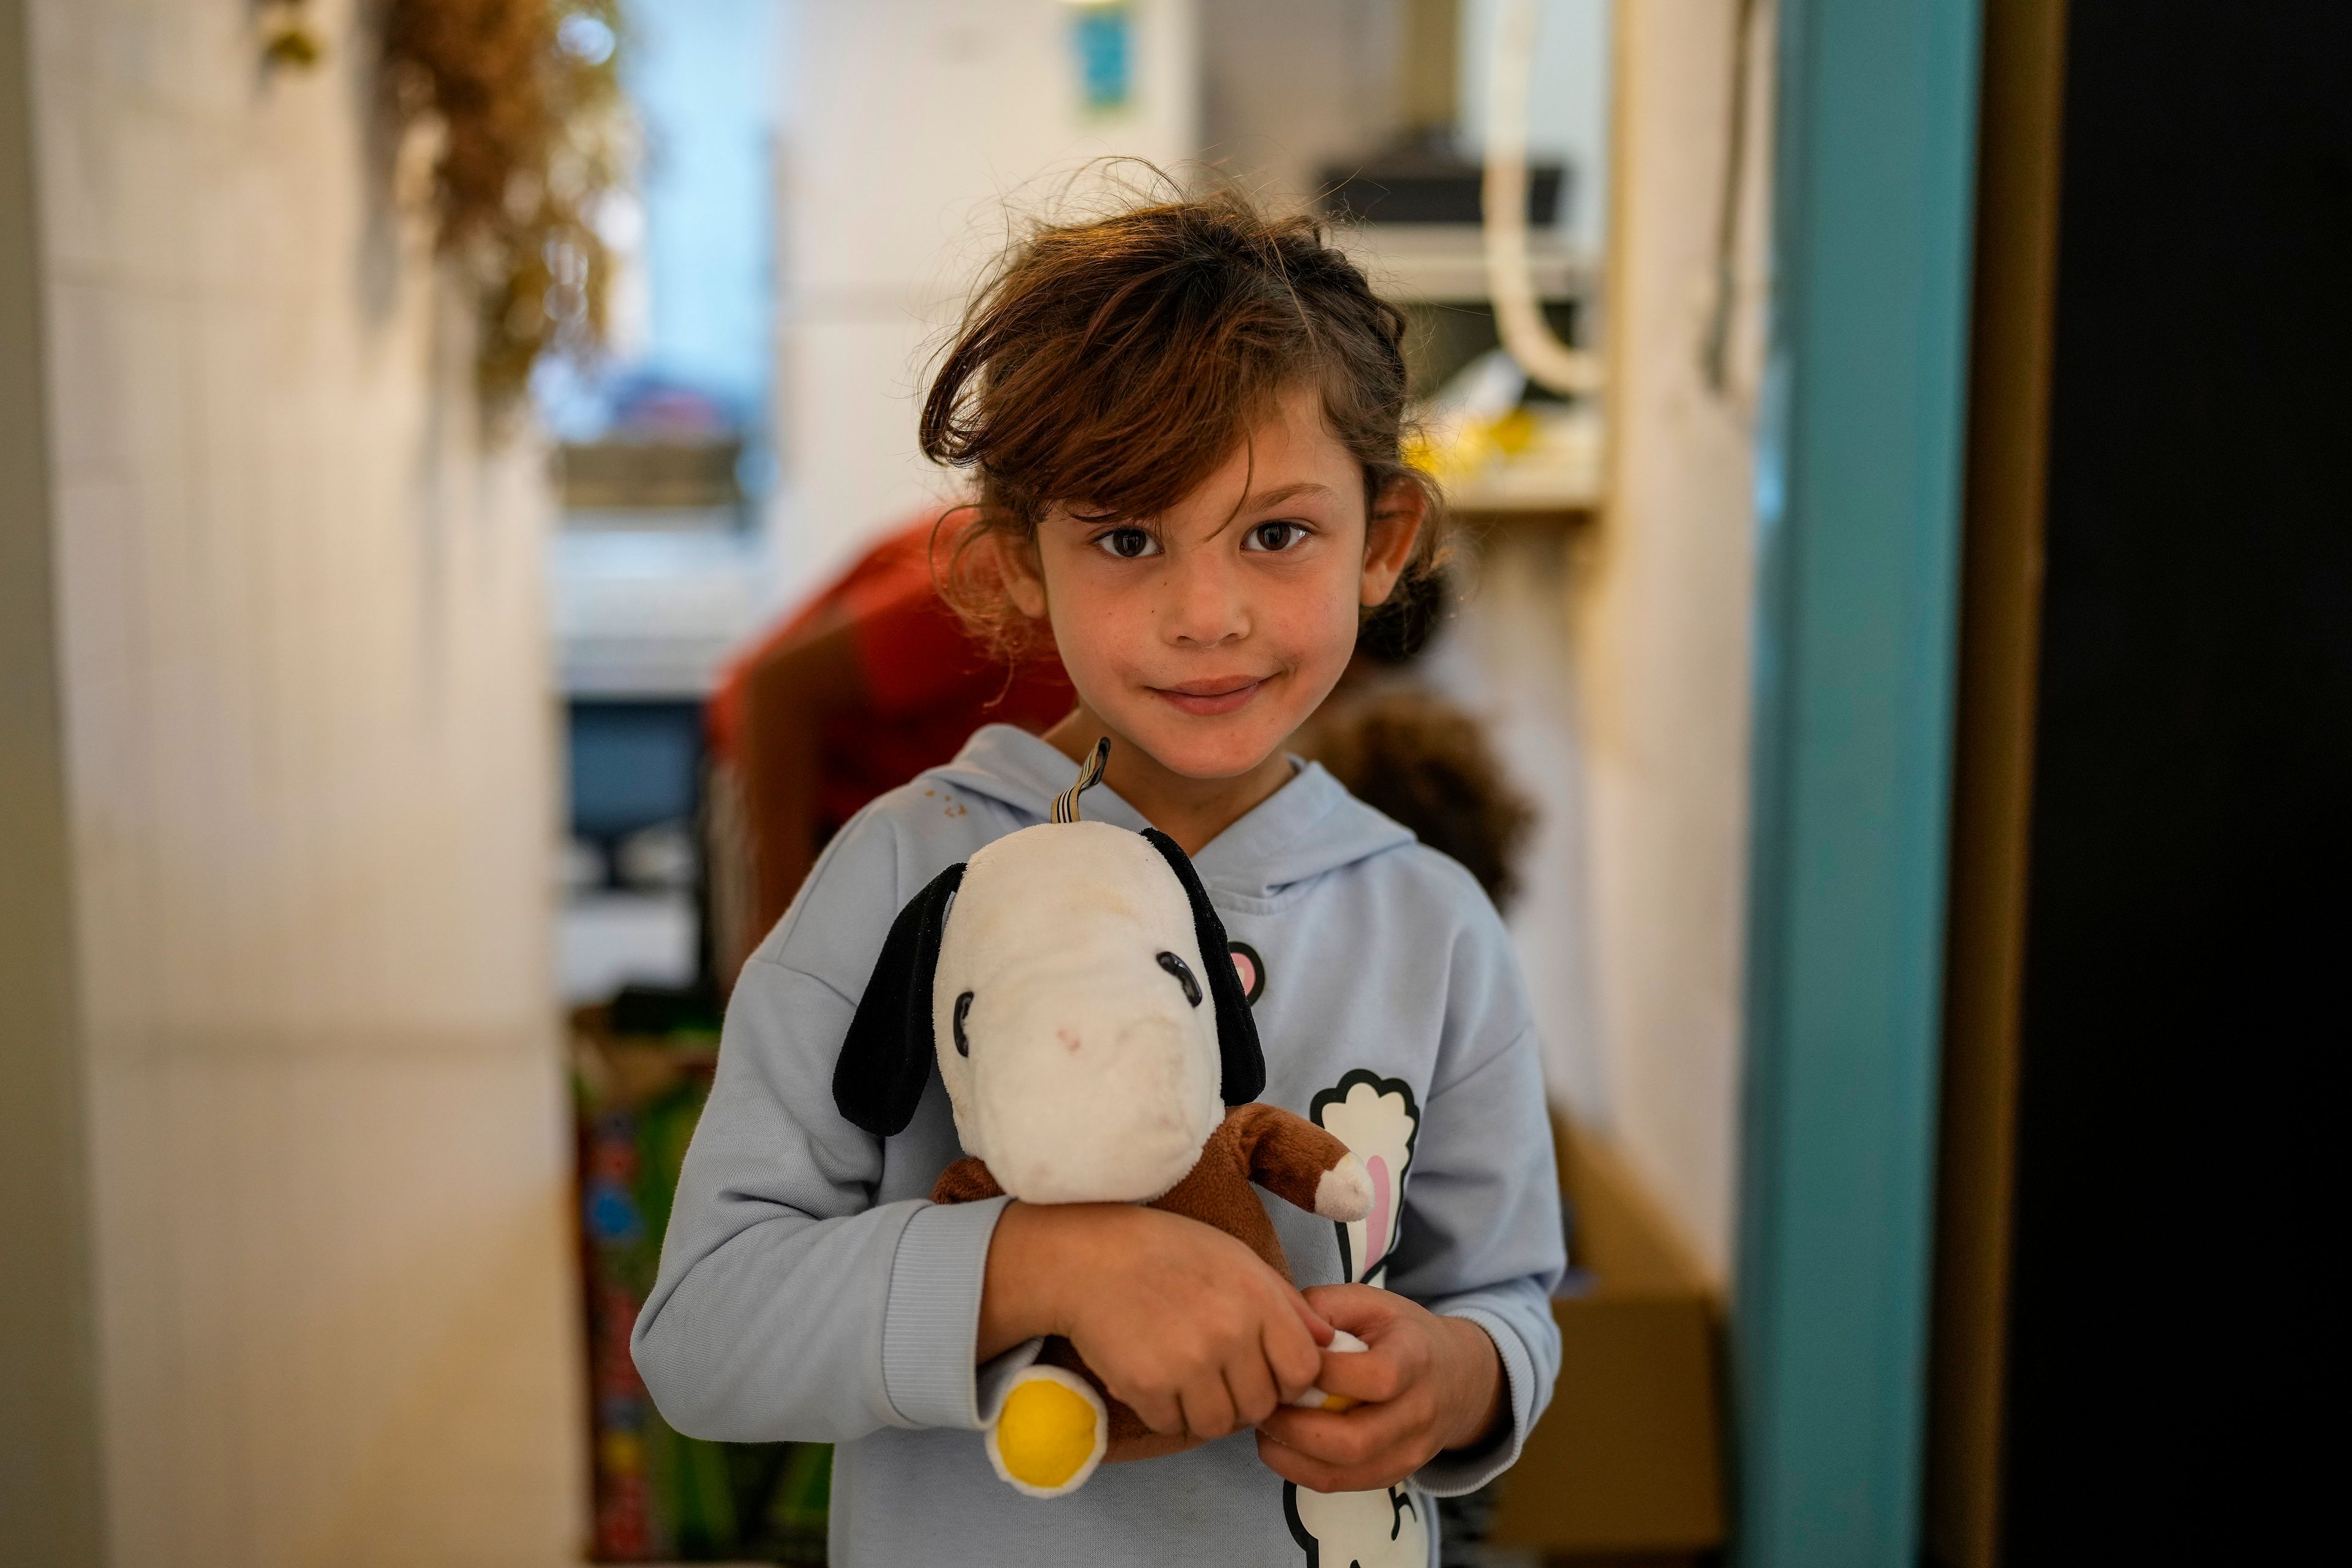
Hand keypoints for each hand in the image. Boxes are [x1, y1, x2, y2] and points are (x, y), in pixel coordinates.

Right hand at [980, 1203, 1332, 1441]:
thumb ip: (1285, 1302)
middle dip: (1246, 1398)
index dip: (1287, 1377)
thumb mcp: (1236, 1258)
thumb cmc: (1166, 1252)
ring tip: (1187, 1381)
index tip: (1264, 1368)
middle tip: (1219, 1376)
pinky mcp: (1147, 1385)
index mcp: (1258, 1298)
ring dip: (1206, 1412)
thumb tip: (1327, 1342)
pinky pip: (1173, 1426)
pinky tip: (1156, 1380)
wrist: (1089, 1256)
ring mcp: (1187, 1362)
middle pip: (1262, 1406)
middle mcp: (1229, 1332)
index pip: (1303, 1371)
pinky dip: (1167, 1413)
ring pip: (1219, 1425)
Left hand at [1254, 1284, 1503, 1492]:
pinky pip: (1340, 1485)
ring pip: (1343, 1473)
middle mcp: (1419, 1413)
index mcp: (1417, 1360)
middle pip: (1355, 1440)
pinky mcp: (1393, 1475)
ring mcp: (1409, 1452)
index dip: (1323, 1373)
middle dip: (1295, 1427)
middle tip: (1264, 1404)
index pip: (1374, 1377)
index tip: (1285, 1361)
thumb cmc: (1403, 1334)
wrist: (1457, 1378)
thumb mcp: (1372, 1302)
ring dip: (1290, 1454)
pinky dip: (1301, 1470)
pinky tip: (1282, 1445)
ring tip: (1266, 1427)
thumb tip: (1278, 1328)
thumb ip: (1324, 1306)